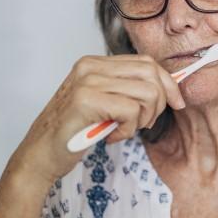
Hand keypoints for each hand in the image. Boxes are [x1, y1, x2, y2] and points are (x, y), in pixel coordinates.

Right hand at [9, 54, 184, 183]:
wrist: (40, 155)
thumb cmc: (74, 132)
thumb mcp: (104, 104)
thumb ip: (127, 90)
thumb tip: (169, 89)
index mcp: (95, 63)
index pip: (147, 62)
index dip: (168, 83)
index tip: (177, 103)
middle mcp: (90, 67)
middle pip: (151, 73)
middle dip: (160, 103)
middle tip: (144, 123)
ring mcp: (87, 81)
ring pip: (147, 92)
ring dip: (143, 119)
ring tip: (124, 130)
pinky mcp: (86, 100)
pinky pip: (131, 111)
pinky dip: (128, 130)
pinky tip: (110, 136)